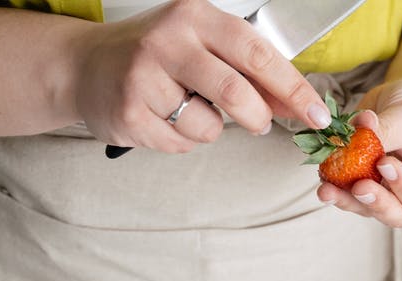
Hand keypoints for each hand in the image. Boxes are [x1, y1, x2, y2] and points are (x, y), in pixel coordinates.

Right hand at [71, 0, 329, 151]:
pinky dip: (183, 139)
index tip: (317, 113)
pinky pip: (181, 143)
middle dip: (258, 117)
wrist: (85, 66)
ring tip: (188, 109)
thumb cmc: (155, 55)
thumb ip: (251, 71)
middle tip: (259, 122)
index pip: (258, 53)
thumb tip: (299, 104)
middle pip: (237, 93)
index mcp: (195, 16)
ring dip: (212, 128)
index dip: (293, 87)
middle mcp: (168, 41)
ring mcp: (144, 77)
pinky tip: (163, 118)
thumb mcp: (204, 46)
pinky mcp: (130, 113)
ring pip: (210, 126)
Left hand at [317, 78, 401, 227]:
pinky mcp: (369, 187)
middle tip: (359, 187)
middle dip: (375, 203)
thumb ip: (385, 134)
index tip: (385, 163)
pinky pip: (351, 194)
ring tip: (328, 188)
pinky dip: (338, 187)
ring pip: (369, 208)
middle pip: (397, 214)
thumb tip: (351, 143)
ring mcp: (392, 196)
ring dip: (347, 200)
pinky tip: (324, 179)